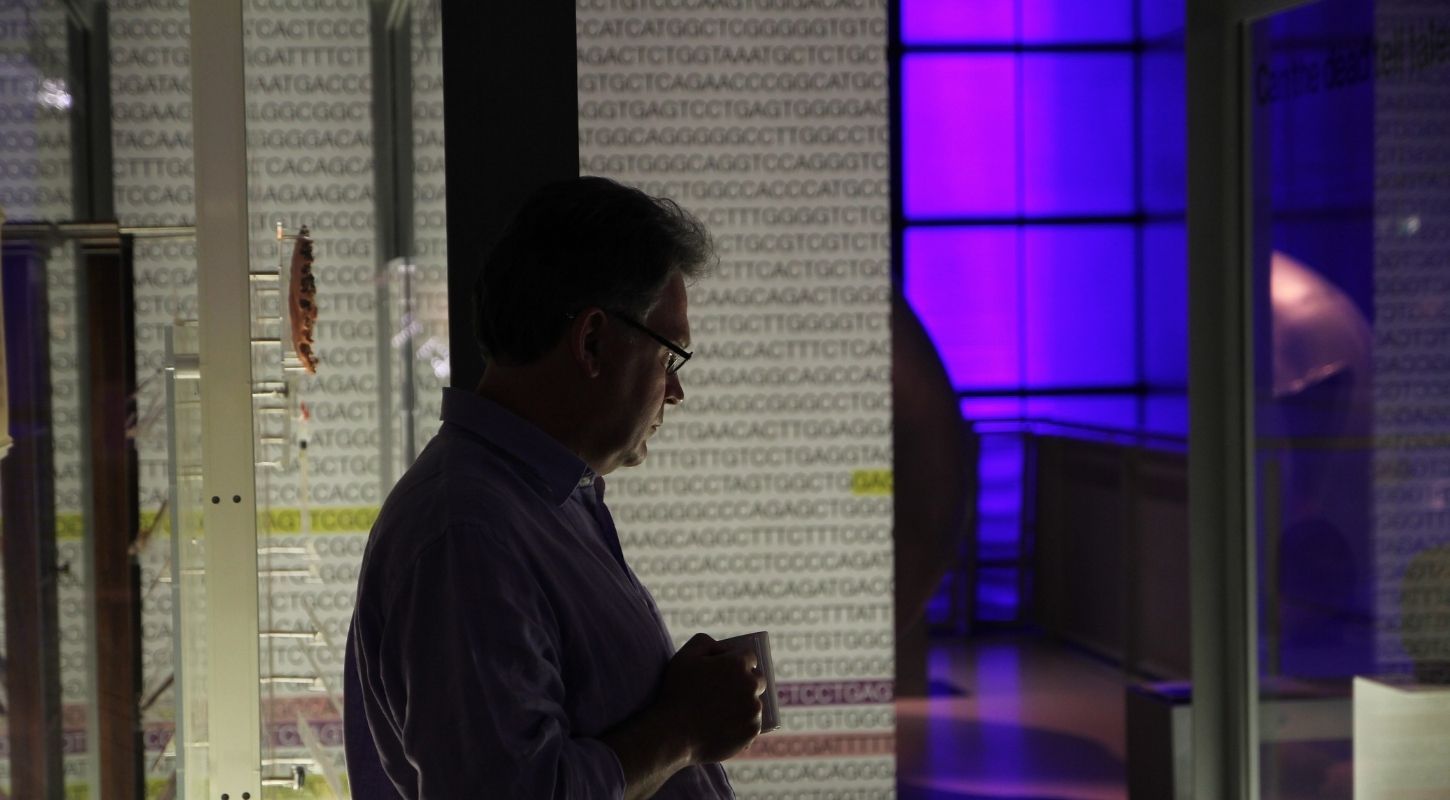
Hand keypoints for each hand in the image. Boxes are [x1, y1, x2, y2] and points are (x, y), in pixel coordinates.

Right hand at [657, 633, 765, 763]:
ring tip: (720, 713)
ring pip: (754, 703)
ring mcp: (754, 710)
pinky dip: (742, 725)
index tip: (725, 671)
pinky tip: (724, 727)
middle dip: (745, 682)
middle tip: (725, 692)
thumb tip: (721, 646)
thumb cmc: (676, 692)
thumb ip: (705, 642)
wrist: (674, 734)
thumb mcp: (684, 656)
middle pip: (757, 679)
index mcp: (737, 664)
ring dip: (743, 704)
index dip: (737, 661)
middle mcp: (751, 685)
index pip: (749, 657)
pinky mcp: (752, 731)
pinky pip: (752, 724)